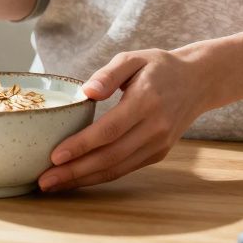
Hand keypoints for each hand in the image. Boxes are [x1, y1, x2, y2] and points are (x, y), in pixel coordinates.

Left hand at [37, 48, 214, 191]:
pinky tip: (78, 178)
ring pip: (117, 168)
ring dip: (84, 179)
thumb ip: (108, 73)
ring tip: (54, 184)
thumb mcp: (133, 58)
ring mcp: (158, 143)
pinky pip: (126, 169)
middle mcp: (155, 127)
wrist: (198, 81)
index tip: (55, 156)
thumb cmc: (159, 66)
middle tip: (45, 180)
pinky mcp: (158, 153)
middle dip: (75, 171)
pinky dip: (100, 176)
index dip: (82, 145)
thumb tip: (87, 92)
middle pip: (110, 156)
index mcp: (146, 100)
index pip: (110, 129)